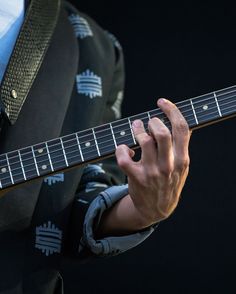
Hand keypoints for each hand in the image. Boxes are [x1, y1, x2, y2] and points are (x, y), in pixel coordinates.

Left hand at [116, 98, 190, 225]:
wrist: (156, 209)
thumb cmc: (168, 183)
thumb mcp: (182, 167)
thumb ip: (181, 147)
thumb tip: (177, 122)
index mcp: (182, 159)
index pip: (182, 129)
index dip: (172, 111)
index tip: (161, 102)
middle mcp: (168, 165)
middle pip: (162, 133)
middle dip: (153, 121)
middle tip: (149, 121)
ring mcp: (152, 172)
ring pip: (143, 141)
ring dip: (137, 129)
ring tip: (136, 127)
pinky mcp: (136, 178)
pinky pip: (124, 158)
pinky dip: (121, 149)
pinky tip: (125, 148)